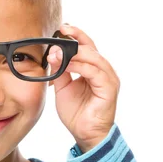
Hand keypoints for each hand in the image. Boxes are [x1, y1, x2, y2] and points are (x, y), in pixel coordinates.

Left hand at [47, 24, 119, 151]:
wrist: (85, 134)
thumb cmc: (77, 113)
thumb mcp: (63, 88)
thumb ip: (60, 71)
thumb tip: (53, 53)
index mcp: (94, 69)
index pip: (87, 47)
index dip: (76, 35)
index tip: (61, 27)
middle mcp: (103, 71)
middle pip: (91, 48)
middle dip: (76, 38)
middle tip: (61, 31)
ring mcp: (108, 78)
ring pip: (94, 57)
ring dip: (75, 52)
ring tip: (59, 49)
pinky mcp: (109, 88)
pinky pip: (94, 72)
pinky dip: (80, 66)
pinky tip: (67, 64)